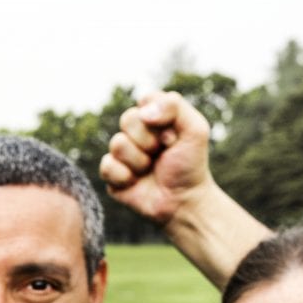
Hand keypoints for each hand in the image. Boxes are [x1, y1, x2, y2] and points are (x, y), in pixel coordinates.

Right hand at [100, 91, 213, 228]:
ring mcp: (122, 153)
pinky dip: (125, 177)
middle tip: (161, 153)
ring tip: (151, 169)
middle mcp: (135, 132)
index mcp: (154, 117)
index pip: (145, 100)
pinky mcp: (112, 175)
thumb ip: (174, 106)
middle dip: (149, 140)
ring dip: (139, 160)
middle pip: (128, 119)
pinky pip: (107, 167)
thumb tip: (143, 111)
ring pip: (117, 144)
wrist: (184, 201)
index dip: (159, 118)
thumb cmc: (190, 165)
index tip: (173, 137)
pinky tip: (137, 182)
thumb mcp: (195, 129)